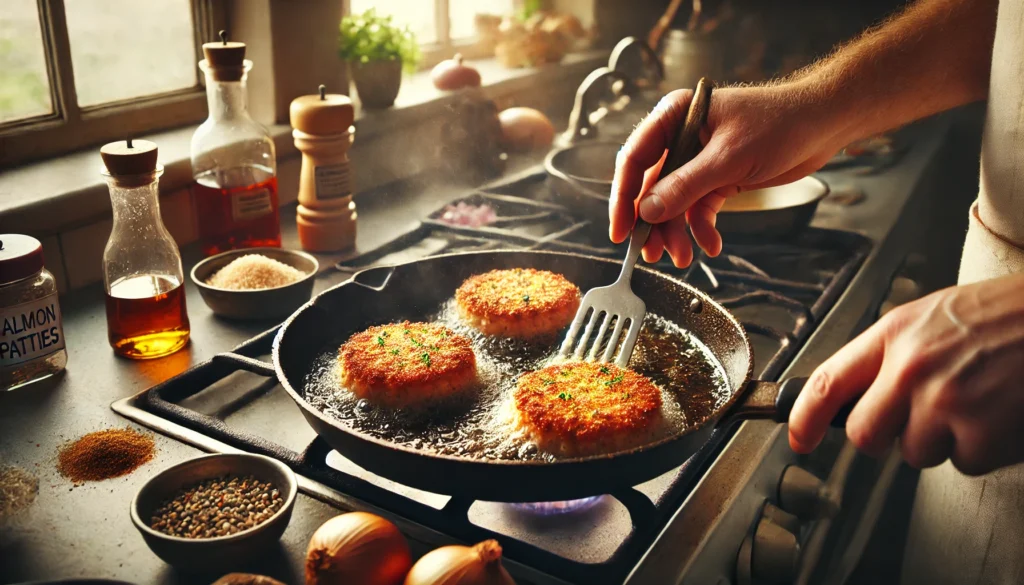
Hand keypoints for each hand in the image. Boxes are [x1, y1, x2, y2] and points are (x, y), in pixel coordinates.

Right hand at [609, 83, 851, 266]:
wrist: (823, 124)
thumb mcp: (728, 158)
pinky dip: (703, 228)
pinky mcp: (718, 177)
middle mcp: (682, 138)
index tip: (621, 230)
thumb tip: (646, 212)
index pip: (635, 159)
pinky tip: (710, 245)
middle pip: (652, 187)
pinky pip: (700, 208)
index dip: (624, 197)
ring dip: (678, 232)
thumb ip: (685, 186)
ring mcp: (699, 160)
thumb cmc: (780, 122)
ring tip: (684, 257)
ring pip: (675, 203)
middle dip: (655, 223)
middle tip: (652, 254)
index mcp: (674, 117)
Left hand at [789, 272, 1023, 475]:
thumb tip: (853, 394)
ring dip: (945, 439)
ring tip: (977, 400)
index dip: (802, 418)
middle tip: (922, 416)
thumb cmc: (1004, 315)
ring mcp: (945, 401)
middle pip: (865, 435)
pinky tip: (1002, 413)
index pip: (826, 383)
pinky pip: (965, 462)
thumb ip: (890, 353)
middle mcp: (911, 368)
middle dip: (888, 436)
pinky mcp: (981, 431)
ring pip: (917, 453)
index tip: (797, 437)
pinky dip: (985, 447)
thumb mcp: (931, 317)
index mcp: (894, 335)